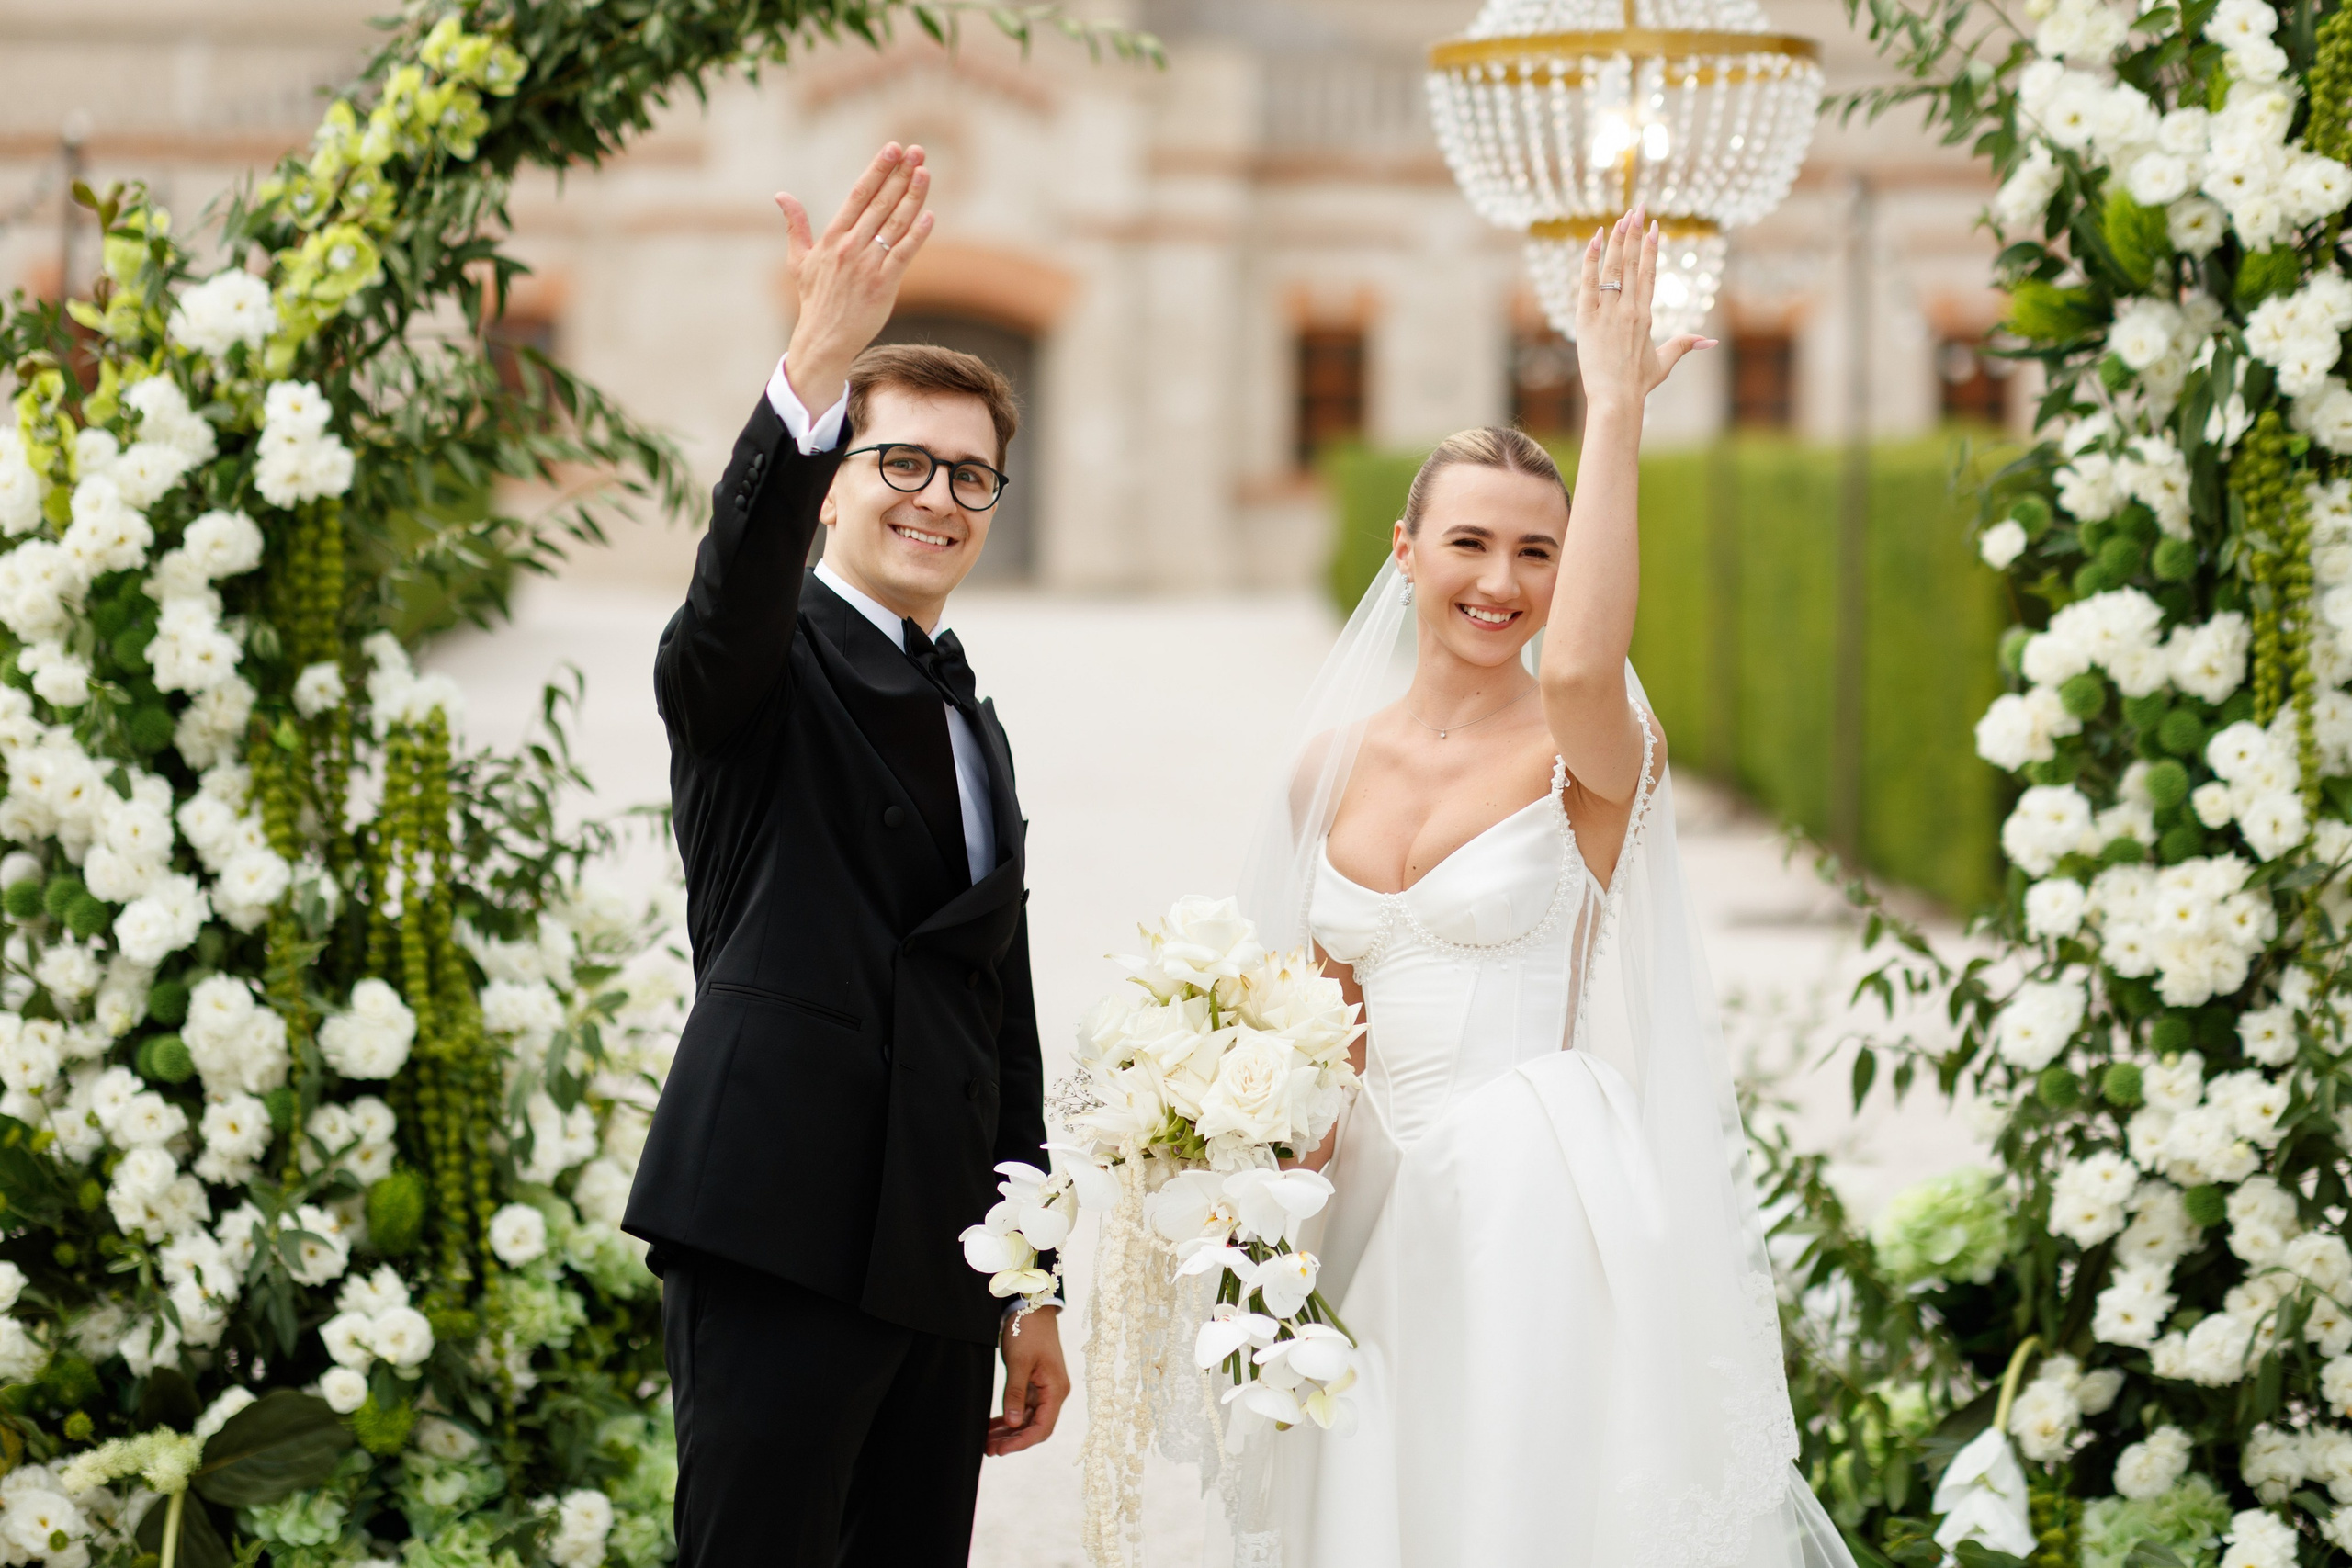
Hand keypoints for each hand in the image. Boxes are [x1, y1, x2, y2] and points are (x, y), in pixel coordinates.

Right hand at [776, 142, 936, 414]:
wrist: (823, 339)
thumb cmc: (814, 300)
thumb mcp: (799, 260)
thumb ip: (795, 226)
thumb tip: (781, 195)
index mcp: (832, 237)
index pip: (858, 195)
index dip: (877, 170)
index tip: (893, 148)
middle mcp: (850, 247)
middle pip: (880, 203)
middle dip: (900, 174)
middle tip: (916, 150)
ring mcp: (868, 266)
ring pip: (895, 224)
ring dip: (912, 196)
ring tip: (925, 172)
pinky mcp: (884, 285)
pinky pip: (903, 254)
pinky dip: (917, 235)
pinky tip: (929, 216)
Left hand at [987, 1305, 1069, 1456]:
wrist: (1032, 1307)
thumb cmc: (1028, 1331)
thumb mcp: (1019, 1362)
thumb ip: (1016, 1393)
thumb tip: (1014, 1424)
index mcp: (1056, 1389)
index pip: (1042, 1427)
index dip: (1022, 1442)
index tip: (1001, 1450)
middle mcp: (1054, 1393)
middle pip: (1035, 1427)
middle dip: (1013, 1441)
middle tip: (988, 1450)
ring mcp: (1045, 1390)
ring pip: (1028, 1420)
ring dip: (1009, 1432)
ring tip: (987, 1442)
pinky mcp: (1035, 1385)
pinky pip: (1023, 1409)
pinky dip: (1009, 1418)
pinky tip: (992, 1427)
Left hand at [1573, 204, 1713, 416]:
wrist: (1616, 399)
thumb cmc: (1638, 383)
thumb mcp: (1664, 362)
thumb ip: (1684, 345)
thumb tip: (1711, 341)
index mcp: (1646, 314)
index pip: (1649, 273)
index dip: (1652, 248)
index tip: (1653, 226)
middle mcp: (1629, 309)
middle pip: (1633, 263)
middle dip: (1635, 233)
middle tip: (1637, 207)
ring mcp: (1608, 312)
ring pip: (1613, 268)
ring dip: (1618, 240)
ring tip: (1621, 217)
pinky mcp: (1587, 319)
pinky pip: (1589, 283)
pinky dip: (1591, 259)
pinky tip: (1596, 238)